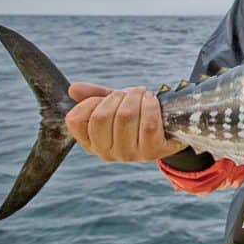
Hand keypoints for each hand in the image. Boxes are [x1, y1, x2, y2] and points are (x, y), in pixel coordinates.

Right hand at [65, 82, 183, 161]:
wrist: (170, 126)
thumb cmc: (137, 115)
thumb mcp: (114, 103)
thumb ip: (94, 96)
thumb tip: (73, 89)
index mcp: (91, 142)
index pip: (76, 120)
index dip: (91, 102)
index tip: (107, 97)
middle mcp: (106, 153)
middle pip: (101, 117)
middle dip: (117, 97)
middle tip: (131, 93)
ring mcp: (129, 154)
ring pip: (125, 117)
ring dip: (136, 98)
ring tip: (144, 95)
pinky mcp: (152, 151)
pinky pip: (148, 125)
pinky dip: (150, 106)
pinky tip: (152, 100)